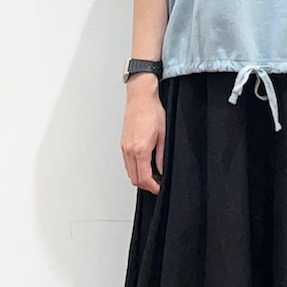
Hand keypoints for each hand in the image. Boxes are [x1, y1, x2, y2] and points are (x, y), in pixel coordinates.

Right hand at [121, 76, 165, 193]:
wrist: (140, 98)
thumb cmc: (152, 112)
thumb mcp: (163, 136)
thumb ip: (161, 156)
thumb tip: (161, 170)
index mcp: (140, 149)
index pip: (144, 177)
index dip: (153, 187)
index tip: (159, 188)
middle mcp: (129, 150)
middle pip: (134, 178)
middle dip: (146, 184)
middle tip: (157, 183)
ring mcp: (124, 147)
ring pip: (129, 172)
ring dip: (140, 177)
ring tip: (153, 174)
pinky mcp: (123, 143)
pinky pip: (127, 163)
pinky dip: (135, 168)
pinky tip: (144, 164)